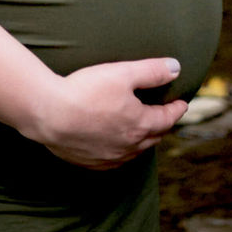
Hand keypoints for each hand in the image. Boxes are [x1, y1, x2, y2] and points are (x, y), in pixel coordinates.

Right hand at [27, 57, 186, 169]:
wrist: (49, 114)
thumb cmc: (85, 91)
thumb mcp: (122, 73)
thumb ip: (151, 71)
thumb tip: (176, 68)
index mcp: (140, 124)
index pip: (166, 118)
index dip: (176, 108)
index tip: (181, 103)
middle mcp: (129, 146)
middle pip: (154, 137)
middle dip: (162, 125)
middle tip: (165, 116)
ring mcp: (110, 157)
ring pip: (136, 151)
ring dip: (144, 140)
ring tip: (144, 131)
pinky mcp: (92, 162)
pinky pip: (115, 160)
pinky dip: (123, 152)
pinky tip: (117, 147)